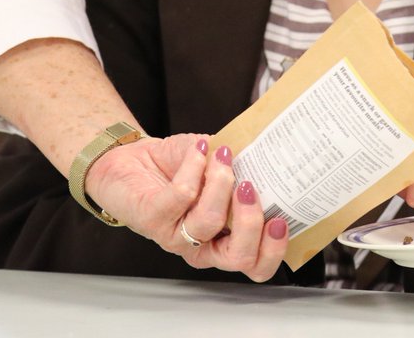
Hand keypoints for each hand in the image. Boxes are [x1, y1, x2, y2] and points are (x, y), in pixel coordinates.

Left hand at [86, 134, 288, 281]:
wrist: (132, 158)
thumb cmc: (178, 166)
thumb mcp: (221, 167)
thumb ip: (245, 167)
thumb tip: (270, 156)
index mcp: (225, 239)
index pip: (256, 264)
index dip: (273, 250)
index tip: (280, 220)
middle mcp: (202, 245)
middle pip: (237, 257)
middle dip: (250, 223)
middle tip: (249, 188)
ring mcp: (176, 235)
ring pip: (208, 223)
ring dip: (220, 183)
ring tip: (222, 156)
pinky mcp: (152, 218)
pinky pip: (181, 196)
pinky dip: (195, 166)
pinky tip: (200, 148)